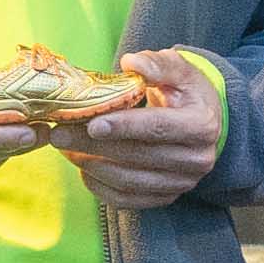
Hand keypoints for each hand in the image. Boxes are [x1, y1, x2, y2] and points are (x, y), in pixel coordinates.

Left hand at [55, 48, 225, 210]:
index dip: (124, 126)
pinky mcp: (166, 197)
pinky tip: (83, 168)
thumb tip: (132, 62)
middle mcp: (196, 159)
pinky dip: (100, 187)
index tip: (92, 123)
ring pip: (129, 181)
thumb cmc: (185, 92)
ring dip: (92, 166)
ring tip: (66, 148)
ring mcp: (182, 183)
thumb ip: (157, 64)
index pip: (158, 128)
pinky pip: (128, 200)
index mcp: (201, 125)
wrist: (203, 122)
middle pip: (138, 155)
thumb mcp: (179, 70)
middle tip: (60, 134)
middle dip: (95, 145)